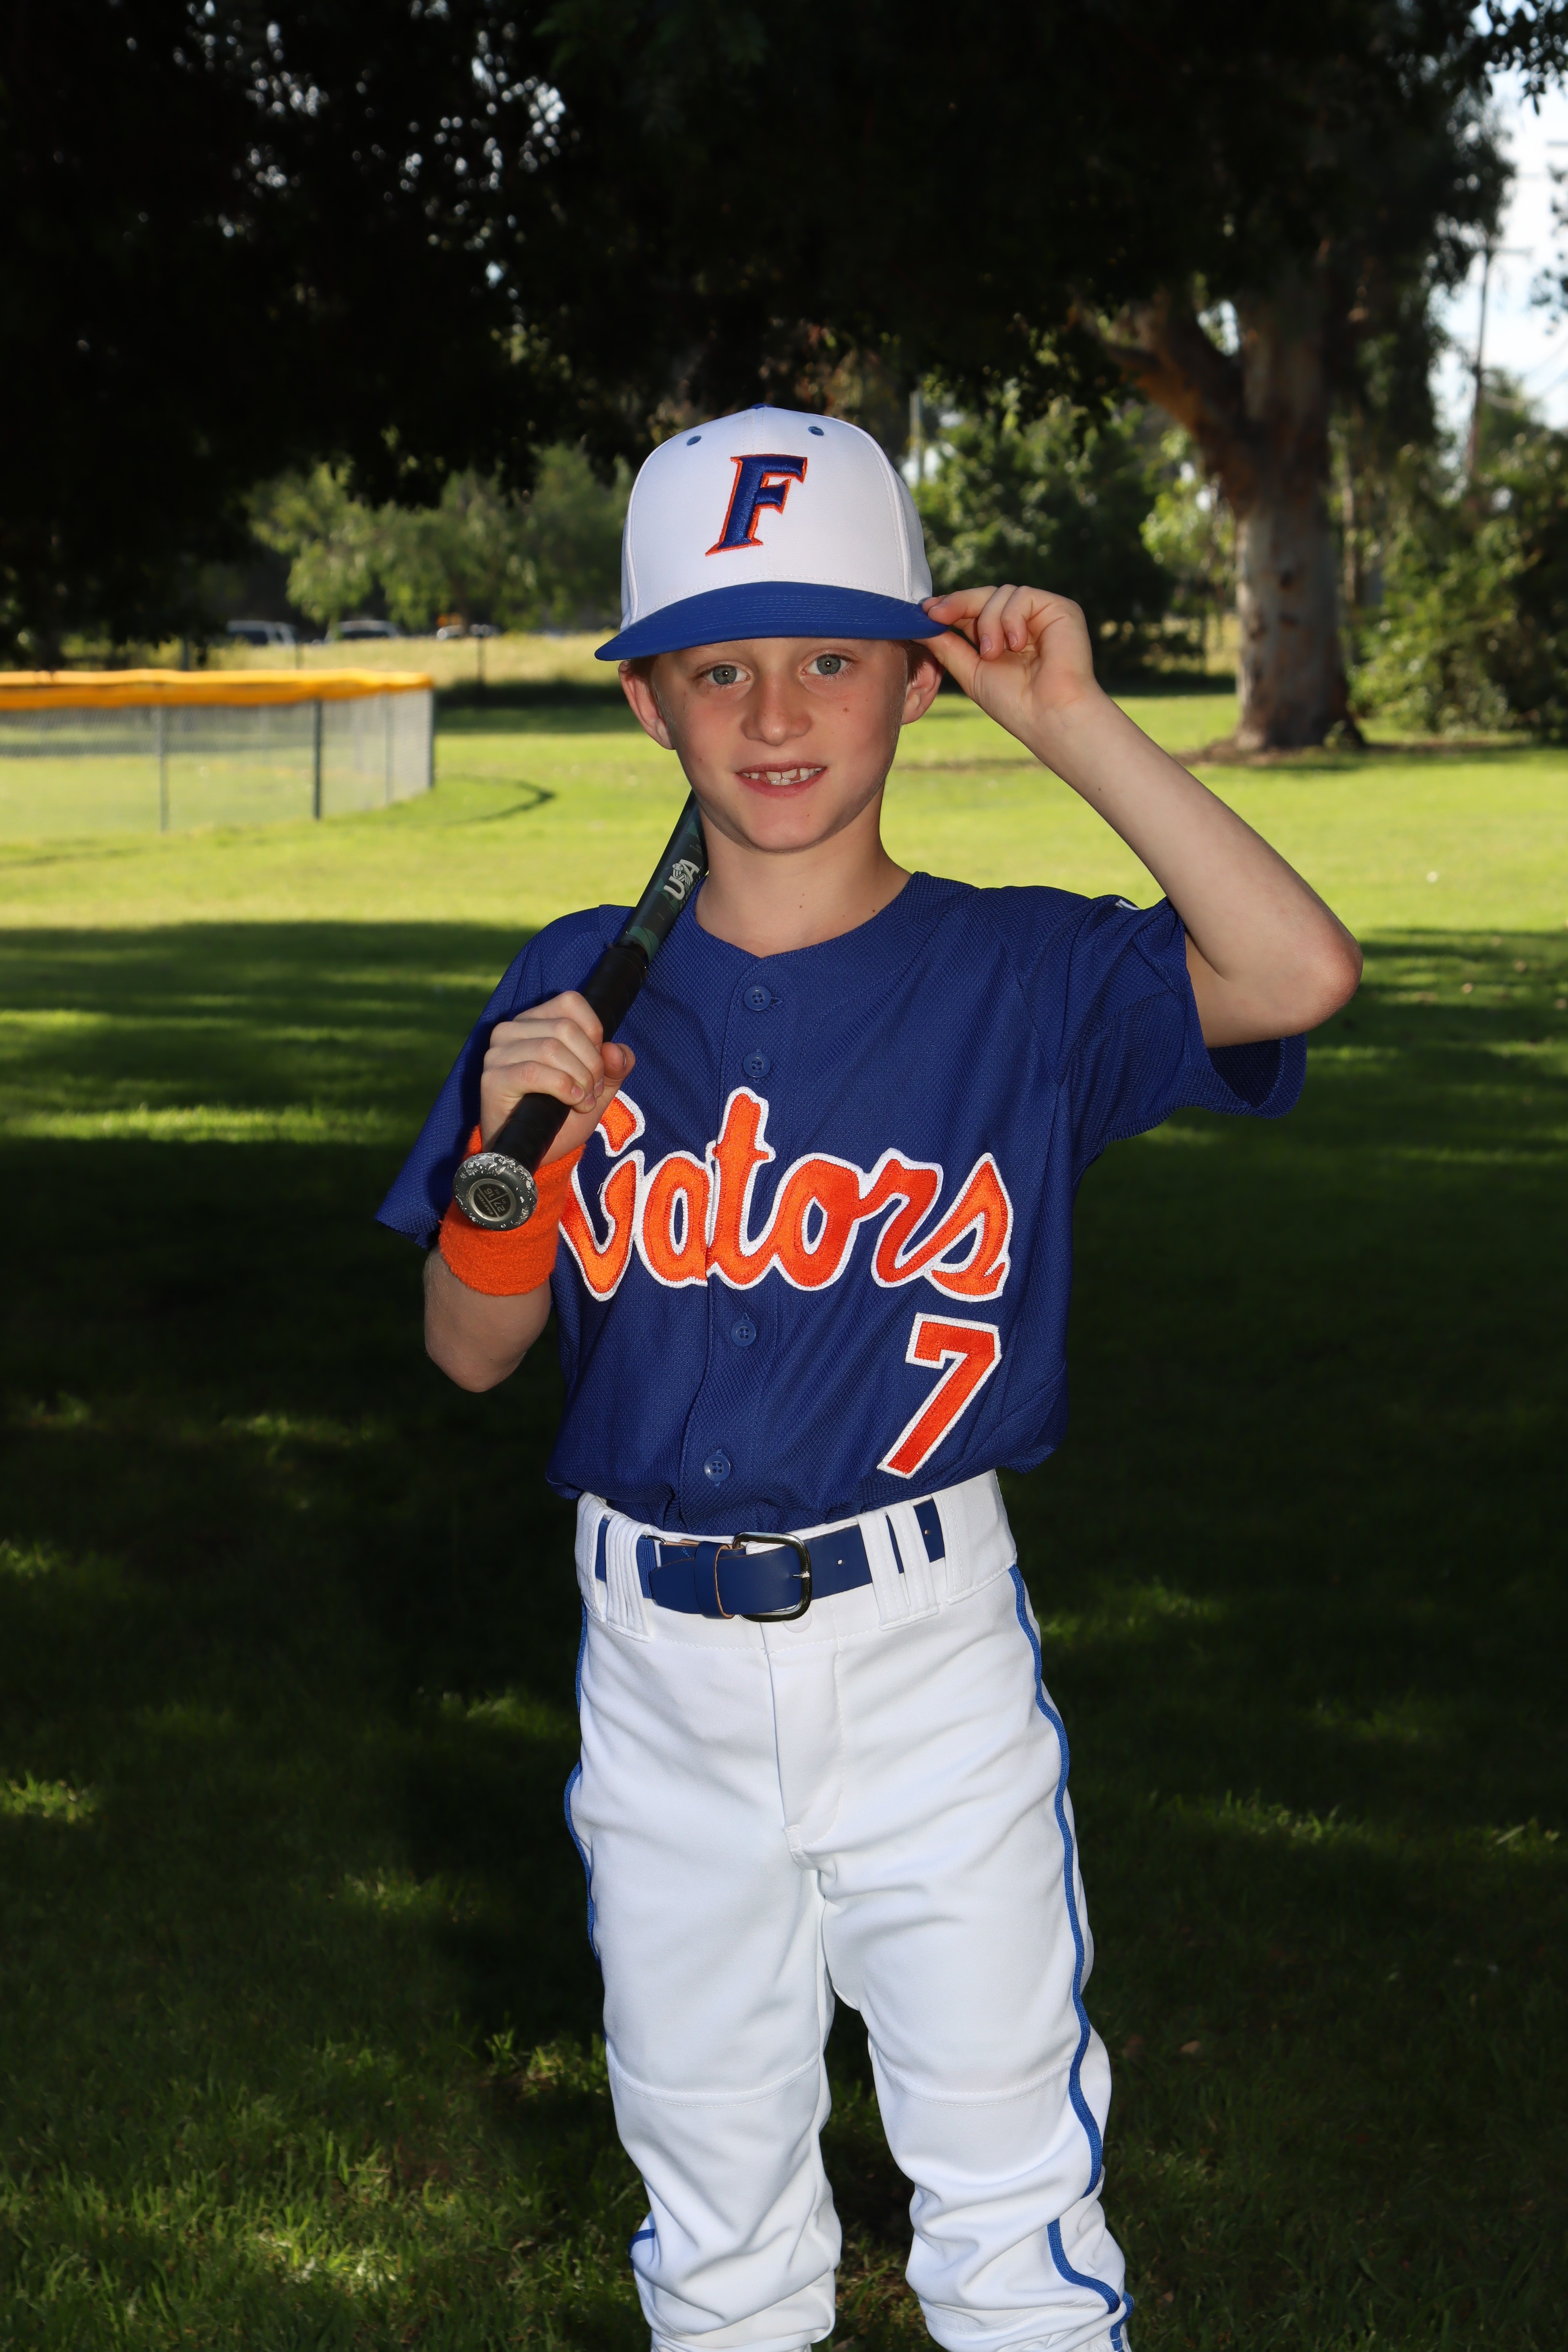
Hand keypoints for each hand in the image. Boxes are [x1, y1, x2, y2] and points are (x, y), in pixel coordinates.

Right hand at [478, 990, 635, 1163]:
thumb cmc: (561, 1113)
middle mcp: (511, 1030)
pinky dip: (562, 1087)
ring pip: (551, 1048)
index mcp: (535, 1021)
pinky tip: (571, 1102)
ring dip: (578, 1079)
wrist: (534, 1150)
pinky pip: (534, 1072)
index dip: (594, 1033)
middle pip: (566, 1028)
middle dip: (591, 1063)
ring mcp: (498, 1052)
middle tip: (593, 1090)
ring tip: (582, 1100)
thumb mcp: (598, 1088)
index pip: (571, 1002)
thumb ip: (615, 1067)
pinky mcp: (493, 1078)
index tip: (599, 1066)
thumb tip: (617, 1051)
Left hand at [921, 585, 1105, 750]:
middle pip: (985, 595)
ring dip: (988, 622)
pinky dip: (1012, 619)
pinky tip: (1017, 645)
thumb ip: (946, 646)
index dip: (950, 605)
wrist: (1047, 715)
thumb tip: (916, 626)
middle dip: (958, 604)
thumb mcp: (970, 670)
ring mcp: (1042, 614)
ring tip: (992, 654)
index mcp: (1003, 636)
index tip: (925, 611)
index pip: (974, 610)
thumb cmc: (1014, 702)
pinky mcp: (1060, 609)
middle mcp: (1023, 622)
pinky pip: (1022, 596)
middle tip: (936, 615)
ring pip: (1001, 593)